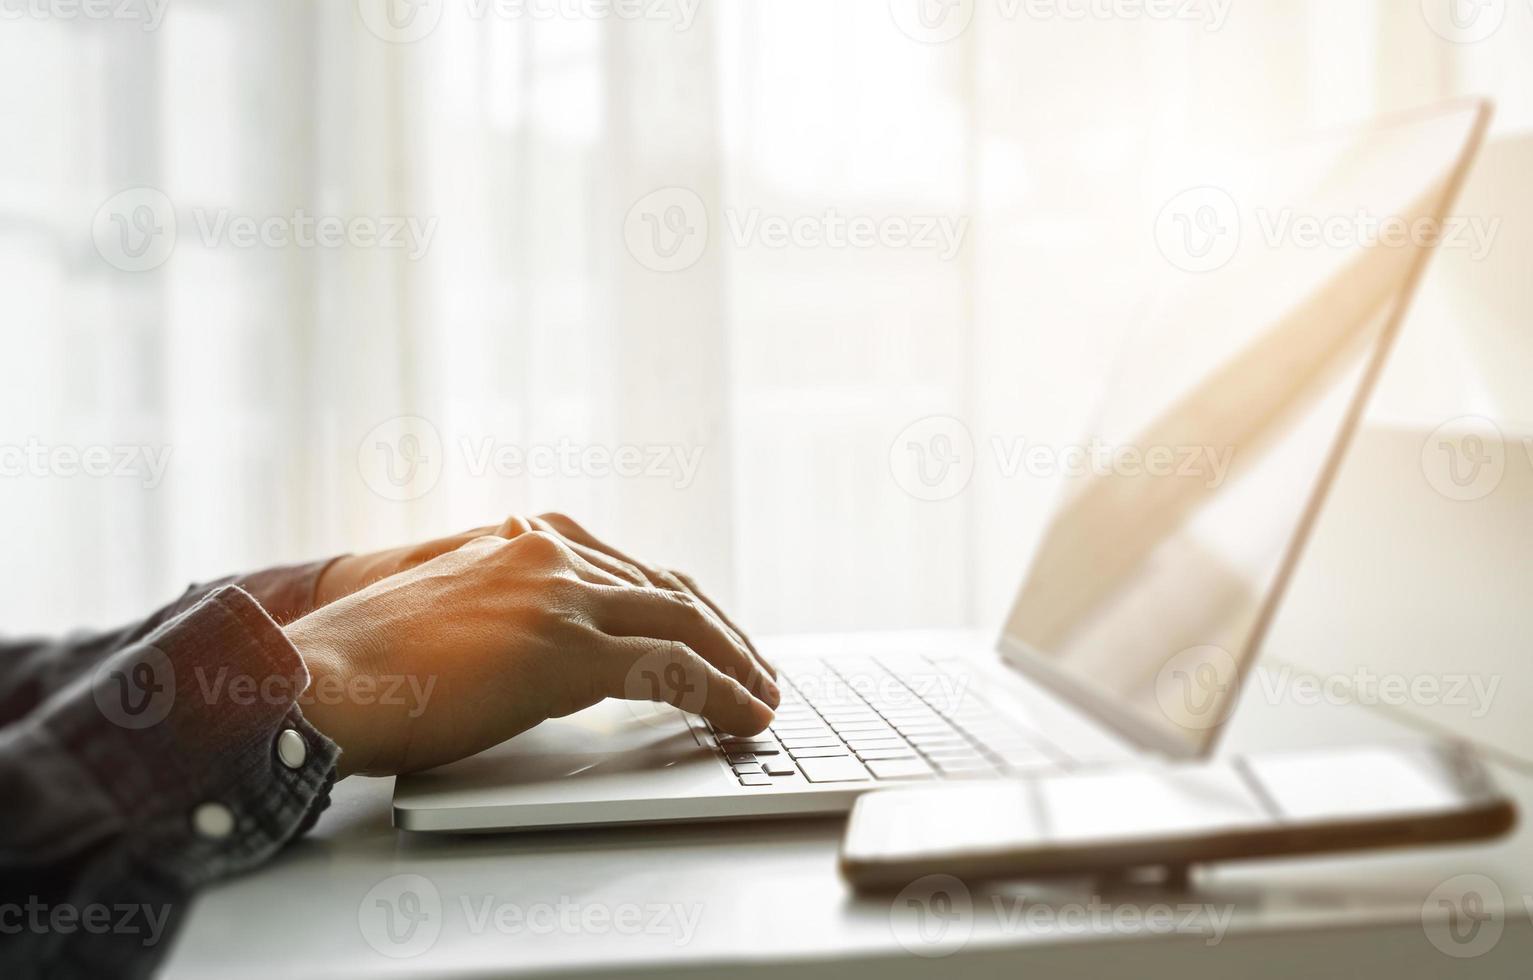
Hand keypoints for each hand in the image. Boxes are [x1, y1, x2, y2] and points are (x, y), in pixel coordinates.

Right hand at [286, 529, 778, 776]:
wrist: (313, 679)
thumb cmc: (364, 664)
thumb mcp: (446, 613)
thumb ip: (505, 608)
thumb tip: (544, 641)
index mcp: (524, 544)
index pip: (632, 569)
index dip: (683, 606)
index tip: (714, 635)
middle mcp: (551, 555)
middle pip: (670, 590)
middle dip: (724, 634)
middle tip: (758, 672)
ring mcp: (560, 596)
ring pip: (683, 622)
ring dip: (735, 664)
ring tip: (763, 700)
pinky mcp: (564, 648)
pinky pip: (671, 668)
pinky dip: (719, 693)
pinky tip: (742, 717)